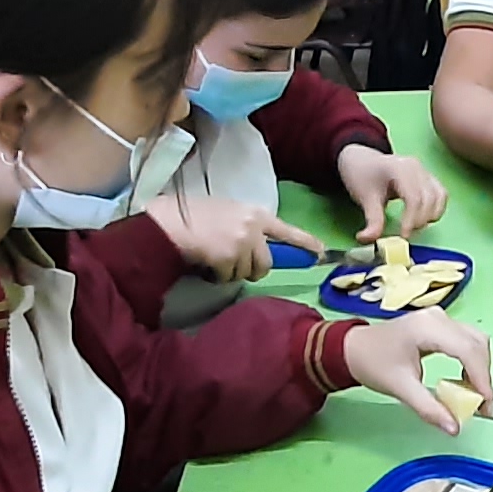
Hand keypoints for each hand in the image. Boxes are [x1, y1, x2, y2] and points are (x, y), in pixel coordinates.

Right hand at [146, 195, 321, 280]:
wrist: (171, 221)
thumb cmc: (195, 215)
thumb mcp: (229, 212)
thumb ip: (248, 227)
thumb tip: (258, 248)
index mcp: (256, 214)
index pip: (287, 231)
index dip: (305, 244)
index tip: (321, 253)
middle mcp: (253, 228)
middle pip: (266, 263)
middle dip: (252, 269)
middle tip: (234, 264)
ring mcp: (242, 244)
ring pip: (246, 273)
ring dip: (231, 271)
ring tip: (214, 257)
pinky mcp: (229, 259)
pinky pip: (228, 278)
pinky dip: (217, 276)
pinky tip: (206, 262)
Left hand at [336, 143, 447, 240]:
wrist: (361, 159)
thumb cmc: (362, 174)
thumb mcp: (364, 198)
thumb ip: (372, 221)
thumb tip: (369, 240)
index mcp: (400, 169)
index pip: (414, 198)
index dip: (411, 220)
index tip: (403, 236)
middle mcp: (417, 168)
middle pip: (429, 199)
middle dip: (420, 221)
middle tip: (405, 234)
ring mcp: (425, 171)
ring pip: (440, 197)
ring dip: (430, 216)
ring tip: (413, 226)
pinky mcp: (428, 177)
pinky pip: (440, 194)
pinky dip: (435, 209)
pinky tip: (422, 218)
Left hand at [342, 311, 492, 434]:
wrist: (351, 348)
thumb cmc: (373, 364)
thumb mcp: (400, 388)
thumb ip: (429, 408)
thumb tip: (454, 428)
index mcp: (427, 328)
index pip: (467, 350)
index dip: (481, 378)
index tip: (486, 405)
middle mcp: (438, 318)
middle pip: (476, 343)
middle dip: (483, 375)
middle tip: (482, 405)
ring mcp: (439, 318)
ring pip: (474, 340)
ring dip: (479, 367)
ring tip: (475, 395)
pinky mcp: (438, 323)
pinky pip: (465, 339)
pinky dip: (471, 360)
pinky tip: (465, 380)